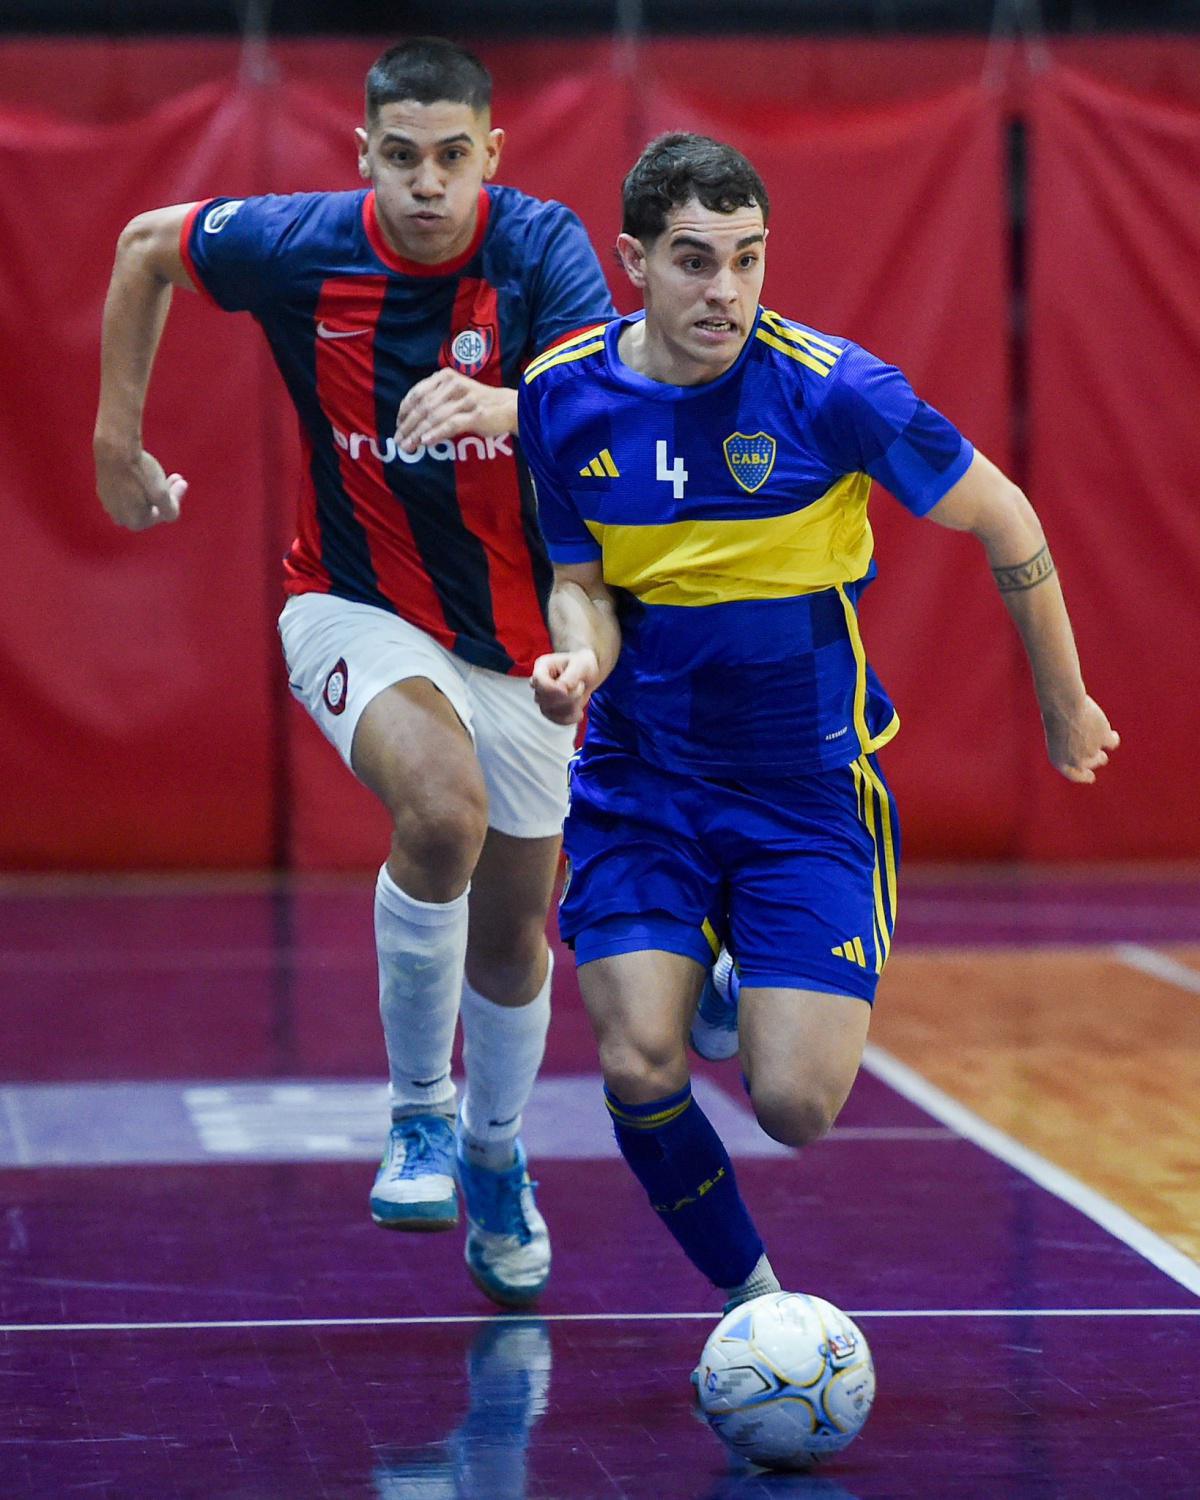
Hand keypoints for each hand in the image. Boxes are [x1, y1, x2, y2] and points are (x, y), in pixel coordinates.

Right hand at [95, 443, 186, 531]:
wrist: (114, 448)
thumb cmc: (139, 472)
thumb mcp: (161, 493)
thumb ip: (170, 510)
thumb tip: (171, 515)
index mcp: (134, 522)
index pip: (161, 515)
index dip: (174, 499)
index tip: (183, 482)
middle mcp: (118, 516)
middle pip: (149, 508)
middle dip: (165, 494)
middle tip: (177, 477)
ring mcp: (108, 502)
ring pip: (137, 499)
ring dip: (152, 488)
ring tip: (160, 472)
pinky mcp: (103, 487)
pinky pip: (125, 491)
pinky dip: (137, 483)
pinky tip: (142, 470)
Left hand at [395, 370, 515, 450]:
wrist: (510, 406)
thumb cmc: (480, 402)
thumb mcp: (456, 392)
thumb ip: (436, 399)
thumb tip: (411, 419)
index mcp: (445, 377)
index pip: (417, 393)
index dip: (404, 410)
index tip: (398, 425)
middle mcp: (454, 385)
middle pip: (424, 406)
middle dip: (408, 426)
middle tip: (399, 441)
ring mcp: (466, 399)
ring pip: (435, 417)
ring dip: (418, 433)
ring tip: (408, 446)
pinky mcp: (477, 414)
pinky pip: (451, 424)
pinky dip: (436, 433)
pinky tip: (426, 442)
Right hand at [531, 648, 600, 725]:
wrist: (588, 675)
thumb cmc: (583, 665)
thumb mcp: (581, 665)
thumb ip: (571, 675)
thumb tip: (563, 688)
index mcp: (543, 665)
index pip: (537, 679)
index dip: (551, 688)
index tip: (566, 690)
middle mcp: (539, 681)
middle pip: (542, 697)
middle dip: (566, 697)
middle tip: (581, 686)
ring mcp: (542, 696)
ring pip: (547, 710)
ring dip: (569, 708)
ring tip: (581, 697)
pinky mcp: (549, 709)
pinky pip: (554, 719)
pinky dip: (568, 719)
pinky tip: (578, 713)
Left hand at [1043, 695, 1119, 782]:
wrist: (1063, 704)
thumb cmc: (1055, 714)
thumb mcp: (1056, 734)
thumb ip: (1068, 745)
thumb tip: (1084, 748)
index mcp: (1058, 760)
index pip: (1074, 775)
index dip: (1083, 776)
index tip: (1091, 777)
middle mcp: (1075, 760)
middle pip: (1090, 763)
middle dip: (1095, 759)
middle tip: (1099, 754)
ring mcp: (1091, 752)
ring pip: (1100, 754)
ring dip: (1100, 745)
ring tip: (1097, 734)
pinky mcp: (1104, 740)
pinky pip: (1112, 742)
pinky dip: (1113, 738)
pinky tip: (1112, 733)